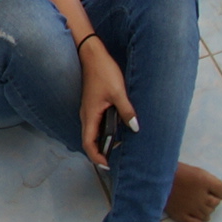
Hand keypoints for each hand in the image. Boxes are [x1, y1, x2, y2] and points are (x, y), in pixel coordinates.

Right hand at [76, 37, 136, 169]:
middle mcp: (86, 115)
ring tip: (117, 148)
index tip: (107, 166)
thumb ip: (127, 111)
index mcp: (90, 115)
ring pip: (92, 132)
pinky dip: (103, 132)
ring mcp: (88, 110)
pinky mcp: (92, 105)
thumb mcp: (118, 93)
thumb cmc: (103, 72)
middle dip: (100, 153)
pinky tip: (116, 130)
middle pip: (89, 140)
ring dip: (102, 142)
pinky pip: (95, 124)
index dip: (96, 157)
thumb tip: (135, 128)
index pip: (88, 143)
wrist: (92, 55)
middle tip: (115, 160)